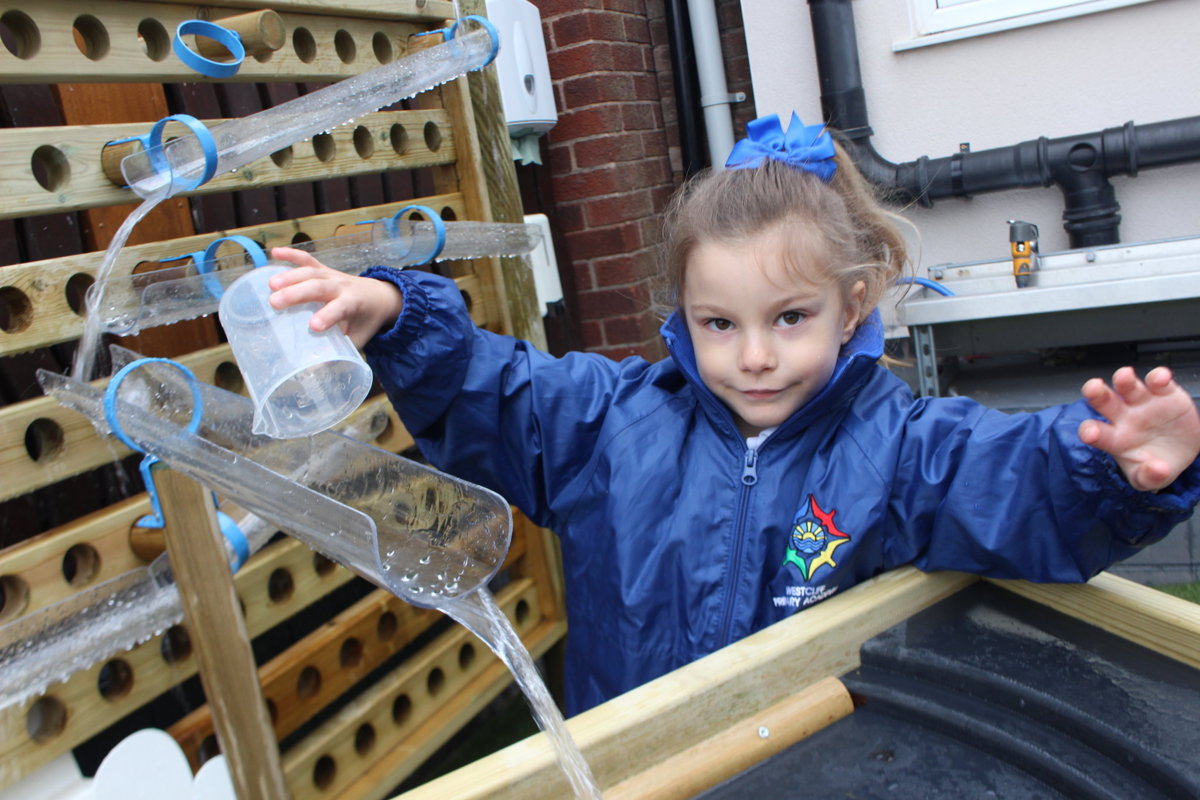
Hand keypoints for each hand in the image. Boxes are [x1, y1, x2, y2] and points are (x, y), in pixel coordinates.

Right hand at [267, 247, 402, 347]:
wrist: (379, 295)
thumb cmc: (365, 320)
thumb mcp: (359, 339)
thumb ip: (342, 351)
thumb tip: (318, 371)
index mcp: (353, 303)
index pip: (340, 308)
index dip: (328, 316)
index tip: (313, 327)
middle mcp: (341, 286)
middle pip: (318, 287)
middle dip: (297, 293)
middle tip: (275, 303)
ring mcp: (331, 275)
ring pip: (310, 272)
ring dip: (290, 276)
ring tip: (270, 285)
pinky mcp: (323, 269)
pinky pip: (307, 259)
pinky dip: (291, 255)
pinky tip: (274, 253)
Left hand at [1078, 366, 1199, 490]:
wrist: (1183, 452)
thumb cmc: (1156, 464)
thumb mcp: (1150, 479)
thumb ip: (1149, 477)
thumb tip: (1157, 470)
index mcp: (1113, 438)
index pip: (1094, 432)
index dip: (1089, 431)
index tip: (1090, 433)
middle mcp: (1123, 416)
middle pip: (1103, 401)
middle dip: (1095, 393)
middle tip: (1093, 389)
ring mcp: (1142, 403)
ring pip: (1128, 386)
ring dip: (1124, 379)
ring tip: (1125, 376)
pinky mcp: (1165, 394)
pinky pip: (1158, 382)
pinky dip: (1159, 377)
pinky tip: (1160, 377)